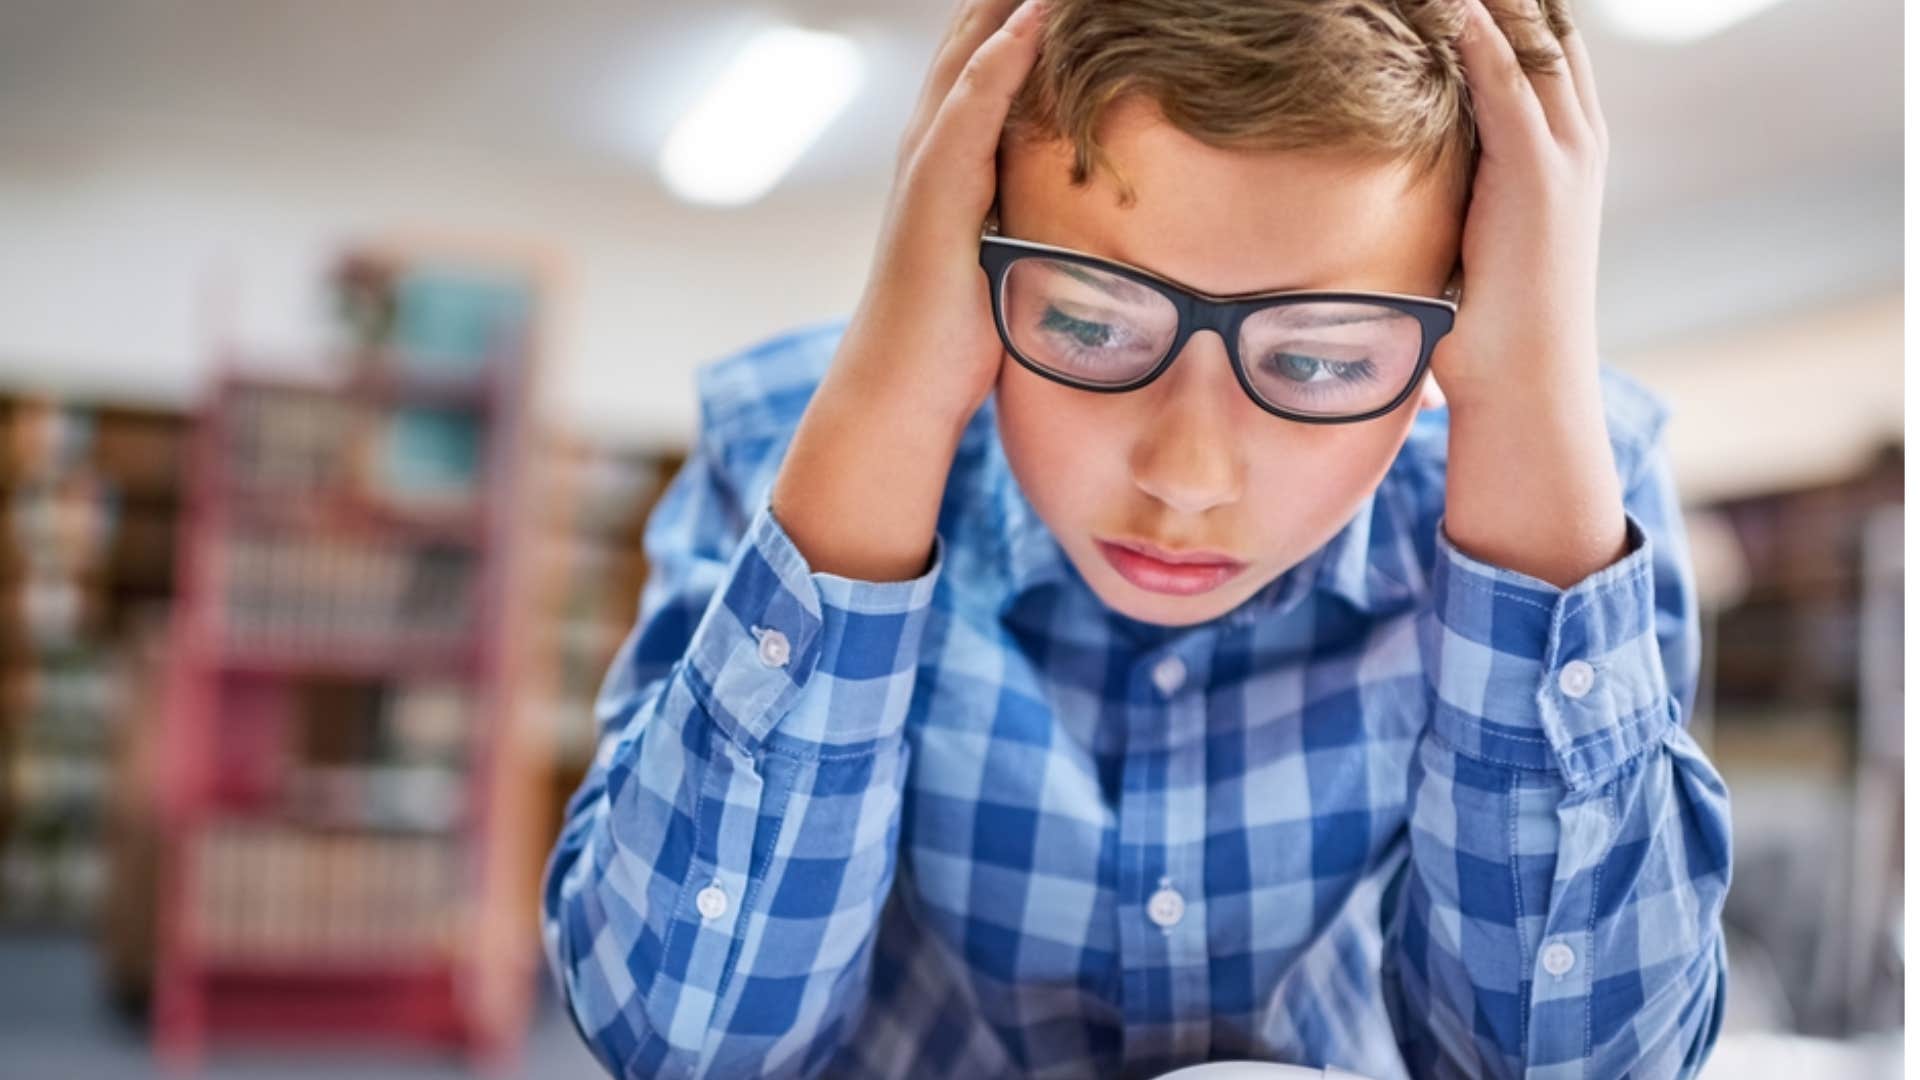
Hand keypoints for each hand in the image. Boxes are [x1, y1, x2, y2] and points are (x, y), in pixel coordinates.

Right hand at [836, 0, 1048, 433]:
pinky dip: (1002, 56)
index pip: (986, 62)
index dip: (1022, 17)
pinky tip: (1036, 16)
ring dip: (1007, 5)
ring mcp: (927, 164)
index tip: (1071, 0)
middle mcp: (931, 147)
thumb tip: (1088, 214)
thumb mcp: (1005, 257)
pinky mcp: (935, 191)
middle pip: (971, 39)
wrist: (900, 391)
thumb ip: (1029, 217)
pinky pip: (971, 107)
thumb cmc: (953, 339)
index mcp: (951, 160)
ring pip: (968, 55)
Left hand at [1428, 0, 1630, 586]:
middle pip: (1548, 26)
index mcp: (1568, 148)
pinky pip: (1505, 79)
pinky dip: (1476, 34)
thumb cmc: (1491, 322)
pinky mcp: (1537, 172)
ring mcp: (1565, 152)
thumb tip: (1411, 182)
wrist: (1525, 382)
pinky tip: (1446, 3)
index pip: (1544, 46)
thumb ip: (1461, 190)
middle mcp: (1579, 138)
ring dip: (1488, 1)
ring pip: (1530, 39)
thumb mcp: (1475, 234)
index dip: (1508, 7)